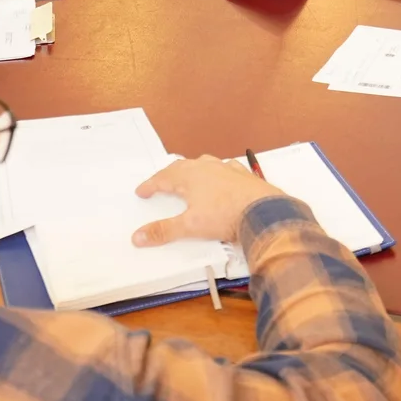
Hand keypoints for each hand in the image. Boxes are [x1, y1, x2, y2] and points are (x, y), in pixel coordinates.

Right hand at [133, 155, 278, 245]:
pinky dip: (218, 172)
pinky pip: (226, 168)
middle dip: (169, 174)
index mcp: (190, 176)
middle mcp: (207, 168)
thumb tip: (138, 236)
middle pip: (182, 167)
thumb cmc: (225, 215)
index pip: (163, 178)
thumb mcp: (190, 226)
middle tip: (161, 182)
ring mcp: (226, 169)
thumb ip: (164, 230)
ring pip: (204, 164)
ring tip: (188, 174)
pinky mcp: (243, 175)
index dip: (151, 185)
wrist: (262, 211)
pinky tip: (221, 176)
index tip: (142, 191)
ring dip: (193, 169)